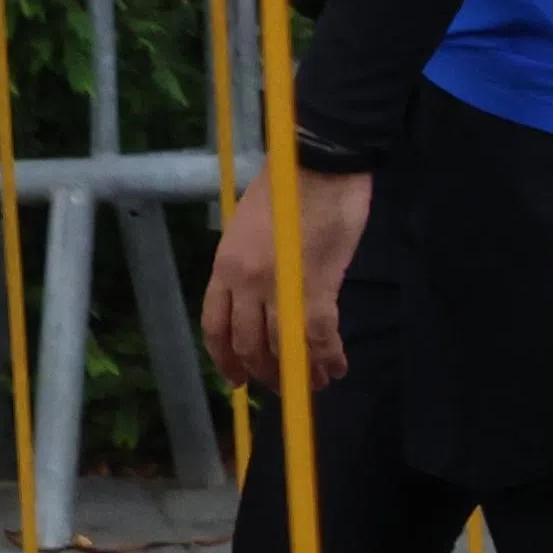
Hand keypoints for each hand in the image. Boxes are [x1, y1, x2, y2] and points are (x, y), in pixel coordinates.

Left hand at [201, 172, 368, 391]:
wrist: (318, 165)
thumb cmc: (287, 187)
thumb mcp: (250, 229)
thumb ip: (251, 265)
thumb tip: (265, 293)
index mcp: (225, 267)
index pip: (215, 326)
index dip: (226, 359)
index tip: (238, 379)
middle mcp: (244, 283)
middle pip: (247, 344)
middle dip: (264, 372)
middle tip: (281, 387)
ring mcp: (279, 287)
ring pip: (282, 346)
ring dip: (297, 372)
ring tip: (314, 384)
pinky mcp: (317, 287)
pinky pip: (319, 335)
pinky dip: (328, 357)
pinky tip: (337, 367)